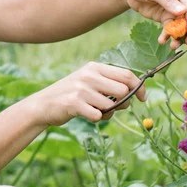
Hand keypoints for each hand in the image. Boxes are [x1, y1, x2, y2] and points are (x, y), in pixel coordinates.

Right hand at [27, 62, 144, 125]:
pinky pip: (98, 115)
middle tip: (116, 108)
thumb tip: (136, 90)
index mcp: (94, 67)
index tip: (142, 98)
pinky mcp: (74, 103)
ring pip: (110, 106)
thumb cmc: (72, 95)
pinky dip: (96, 119)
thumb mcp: (89, 81)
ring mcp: (81, 88)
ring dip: (107, 113)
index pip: (126, 74)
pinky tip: (86, 115)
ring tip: (96, 111)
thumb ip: (109, 83)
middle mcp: (88, 75)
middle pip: (123, 90)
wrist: (44, 105)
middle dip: (124, 103)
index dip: (139, 87)